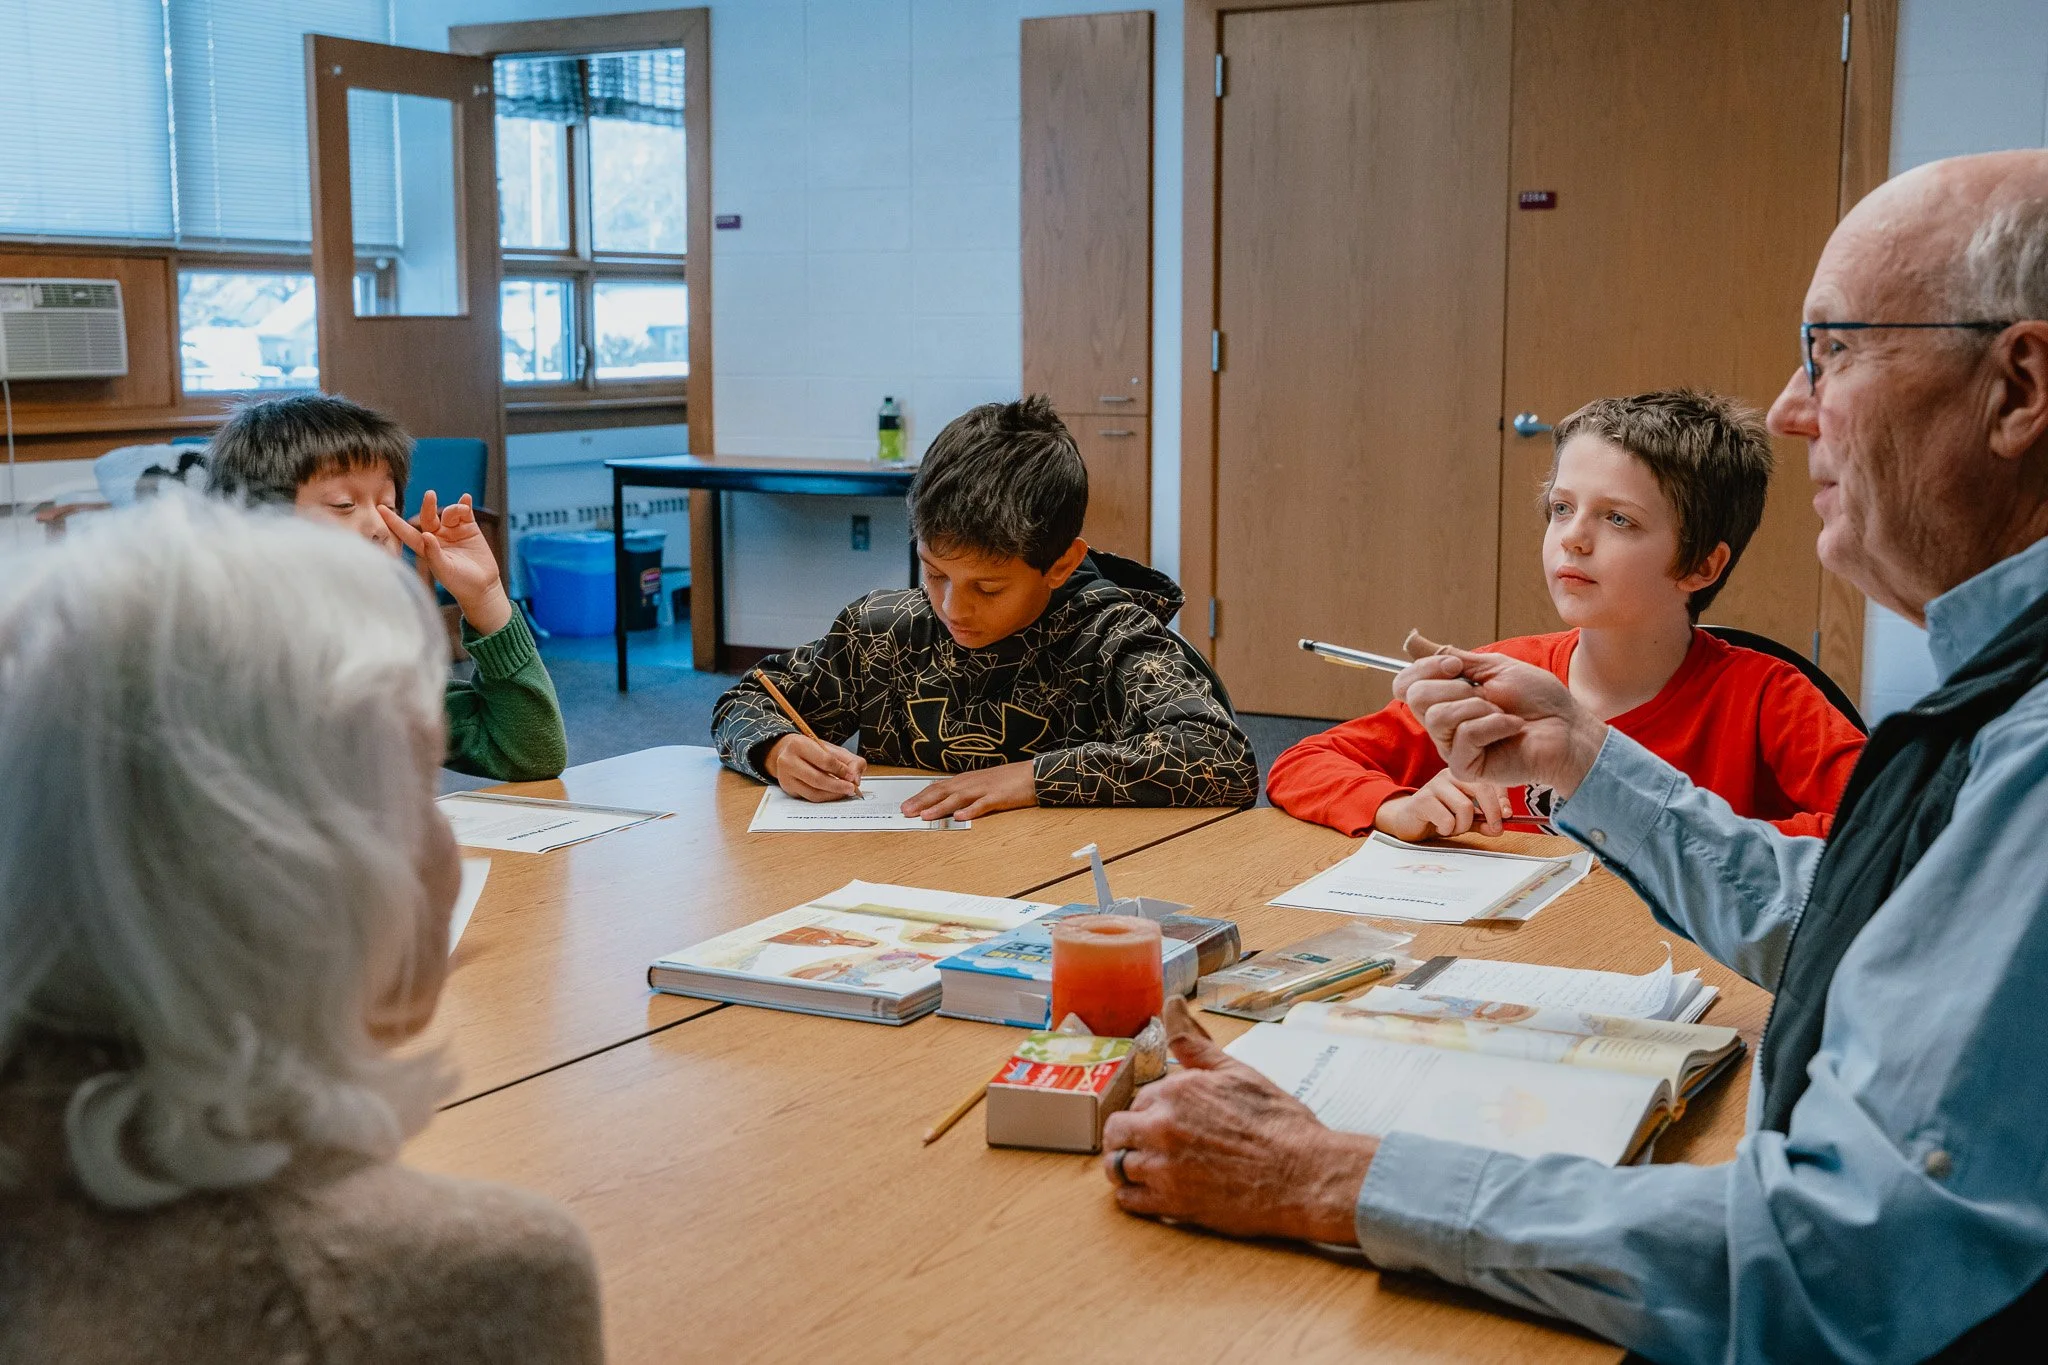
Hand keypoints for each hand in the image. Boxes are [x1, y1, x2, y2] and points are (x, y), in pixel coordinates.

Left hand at [379, 493, 510, 634]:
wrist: (482, 586)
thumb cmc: (460, 582)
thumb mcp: (444, 570)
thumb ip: (433, 553)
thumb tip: (425, 534)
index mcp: (425, 548)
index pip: (406, 532)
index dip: (394, 521)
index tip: (380, 508)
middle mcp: (437, 537)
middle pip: (428, 517)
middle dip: (428, 506)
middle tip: (430, 495)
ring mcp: (453, 531)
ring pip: (448, 513)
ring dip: (454, 509)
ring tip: (463, 513)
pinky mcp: (469, 529)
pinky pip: (465, 512)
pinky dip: (465, 504)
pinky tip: (466, 498)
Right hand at [765, 734, 865, 800]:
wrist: (788, 752)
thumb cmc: (812, 750)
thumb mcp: (832, 749)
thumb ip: (850, 761)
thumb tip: (856, 779)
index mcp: (799, 745)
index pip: (824, 760)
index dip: (841, 770)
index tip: (852, 776)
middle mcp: (788, 761)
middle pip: (817, 779)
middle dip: (838, 786)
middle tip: (852, 788)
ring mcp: (786, 777)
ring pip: (813, 792)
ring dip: (833, 794)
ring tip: (845, 792)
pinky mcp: (788, 789)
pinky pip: (810, 798)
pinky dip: (825, 797)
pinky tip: (834, 794)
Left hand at [898, 760, 1037, 821]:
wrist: (1033, 774)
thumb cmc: (1008, 781)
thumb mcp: (982, 784)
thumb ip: (965, 793)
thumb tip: (948, 803)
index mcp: (966, 780)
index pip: (938, 787)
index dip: (920, 796)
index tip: (906, 805)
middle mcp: (971, 783)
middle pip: (942, 792)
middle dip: (922, 802)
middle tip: (906, 811)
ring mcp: (984, 789)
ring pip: (958, 798)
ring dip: (940, 807)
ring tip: (925, 815)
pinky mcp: (999, 797)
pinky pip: (983, 805)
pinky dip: (971, 810)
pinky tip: (961, 817)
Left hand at [1101, 998, 1374, 1243]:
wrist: (1303, 1174)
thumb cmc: (1278, 1123)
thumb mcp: (1238, 1073)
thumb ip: (1196, 1045)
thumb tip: (1173, 1004)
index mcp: (1175, 1090)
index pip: (1139, 1099)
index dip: (1151, 1111)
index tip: (1165, 1120)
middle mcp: (1161, 1125)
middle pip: (1117, 1131)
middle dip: (1129, 1136)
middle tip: (1150, 1145)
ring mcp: (1163, 1167)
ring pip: (1116, 1166)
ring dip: (1126, 1166)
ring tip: (1145, 1169)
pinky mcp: (1171, 1204)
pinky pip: (1129, 1200)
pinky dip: (1134, 1197)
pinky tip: (1151, 1193)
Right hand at [1375, 769, 1511, 839]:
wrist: (1406, 821)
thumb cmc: (1437, 817)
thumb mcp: (1465, 819)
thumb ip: (1483, 822)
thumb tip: (1499, 827)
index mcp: (1462, 774)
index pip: (1489, 780)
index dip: (1502, 799)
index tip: (1507, 815)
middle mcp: (1449, 775)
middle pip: (1481, 789)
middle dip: (1492, 813)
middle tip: (1493, 829)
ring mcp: (1434, 786)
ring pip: (1465, 807)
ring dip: (1463, 825)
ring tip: (1453, 828)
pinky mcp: (1422, 800)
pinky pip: (1447, 819)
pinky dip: (1447, 829)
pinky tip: (1439, 828)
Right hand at [1394, 648, 1607, 798]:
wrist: (1567, 727)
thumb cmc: (1538, 699)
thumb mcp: (1492, 667)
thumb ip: (1450, 657)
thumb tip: (1410, 639)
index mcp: (1446, 699)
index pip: (1405, 683)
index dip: (1425, 668)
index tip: (1458, 666)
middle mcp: (1444, 724)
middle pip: (1416, 697)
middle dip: (1456, 687)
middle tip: (1487, 694)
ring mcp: (1453, 747)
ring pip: (1438, 716)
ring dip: (1480, 707)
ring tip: (1503, 713)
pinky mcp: (1466, 767)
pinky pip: (1464, 735)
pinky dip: (1495, 724)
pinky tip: (1513, 727)